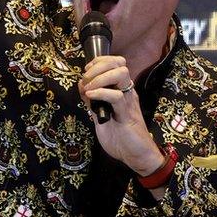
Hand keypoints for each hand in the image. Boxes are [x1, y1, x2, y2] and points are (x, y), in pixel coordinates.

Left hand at [78, 55, 163, 176]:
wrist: (134, 155)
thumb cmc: (119, 136)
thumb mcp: (99, 115)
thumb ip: (92, 101)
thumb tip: (81, 85)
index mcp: (122, 90)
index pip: (115, 63)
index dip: (100, 61)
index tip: (87, 70)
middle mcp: (127, 92)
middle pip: (119, 63)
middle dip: (98, 66)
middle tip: (86, 79)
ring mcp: (128, 101)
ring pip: (120, 74)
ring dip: (100, 77)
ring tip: (89, 88)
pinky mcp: (126, 114)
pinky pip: (116, 96)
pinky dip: (101, 93)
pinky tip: (91, 97)